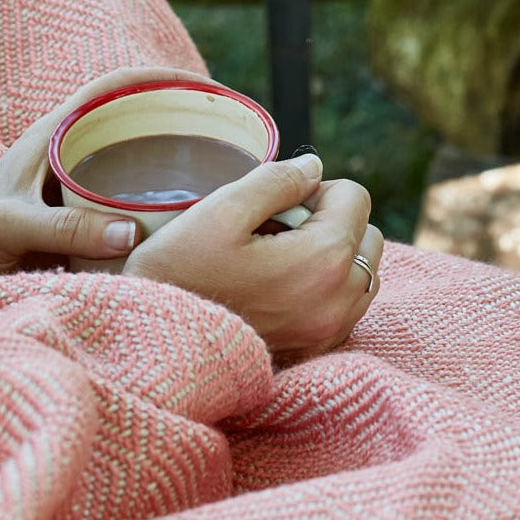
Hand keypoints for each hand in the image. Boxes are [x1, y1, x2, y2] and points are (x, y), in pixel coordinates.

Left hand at [0, 67, 212, 274]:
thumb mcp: (12, 226)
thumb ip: (63, 229)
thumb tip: (132, 232)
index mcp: (52, 134)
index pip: (112, 86)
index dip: (158, 77)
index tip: (203, 85)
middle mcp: (66, 148)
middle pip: (131, 116)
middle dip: (177, 116)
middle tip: (225, 134)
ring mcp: (71, 177)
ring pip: (130, 153)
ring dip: (168, 154)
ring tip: (216, 171)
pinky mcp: (74, 207)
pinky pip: (122, 189)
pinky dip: (152, 193)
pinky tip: (179, 215)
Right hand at [122, 153, 382, 361]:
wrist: (153, 341)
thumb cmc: (180, 271)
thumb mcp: (221, 209)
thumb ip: (277, 180)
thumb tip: (314, 168)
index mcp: (324, 260)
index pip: (355, 197)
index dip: (312, 189)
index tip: (272, 205)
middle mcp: (340, 301)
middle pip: (366, 235)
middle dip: (328, 222)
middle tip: (272, 230)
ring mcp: (329, 332)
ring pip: (360, 273)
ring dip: (328, 256)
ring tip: (273, 259)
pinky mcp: (315, 351)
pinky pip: (344, 306)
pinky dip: (322, 289)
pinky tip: (276, 288)